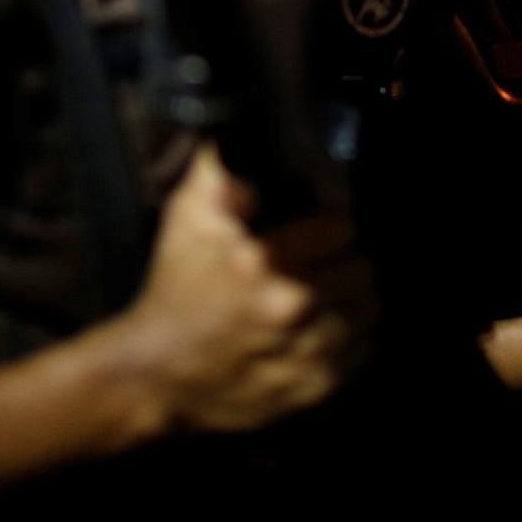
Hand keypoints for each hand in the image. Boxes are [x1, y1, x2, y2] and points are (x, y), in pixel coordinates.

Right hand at [106, 145, 374, 434]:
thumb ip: (222, 166)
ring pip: (369, 309)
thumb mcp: (186, 216)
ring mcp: (305, 352)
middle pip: (361, 268)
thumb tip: (257, 133)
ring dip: (352, 298)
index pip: (343, 226)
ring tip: (325, 294)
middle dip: (345, 261)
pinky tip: (322, 328)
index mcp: (262, 259)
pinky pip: (362, 350)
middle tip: (324, 263)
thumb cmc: (174, 288)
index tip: (321, 229)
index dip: (332, 224)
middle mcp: (291, 307)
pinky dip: (351, 337)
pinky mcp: (313, 388)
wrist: (153, 374)